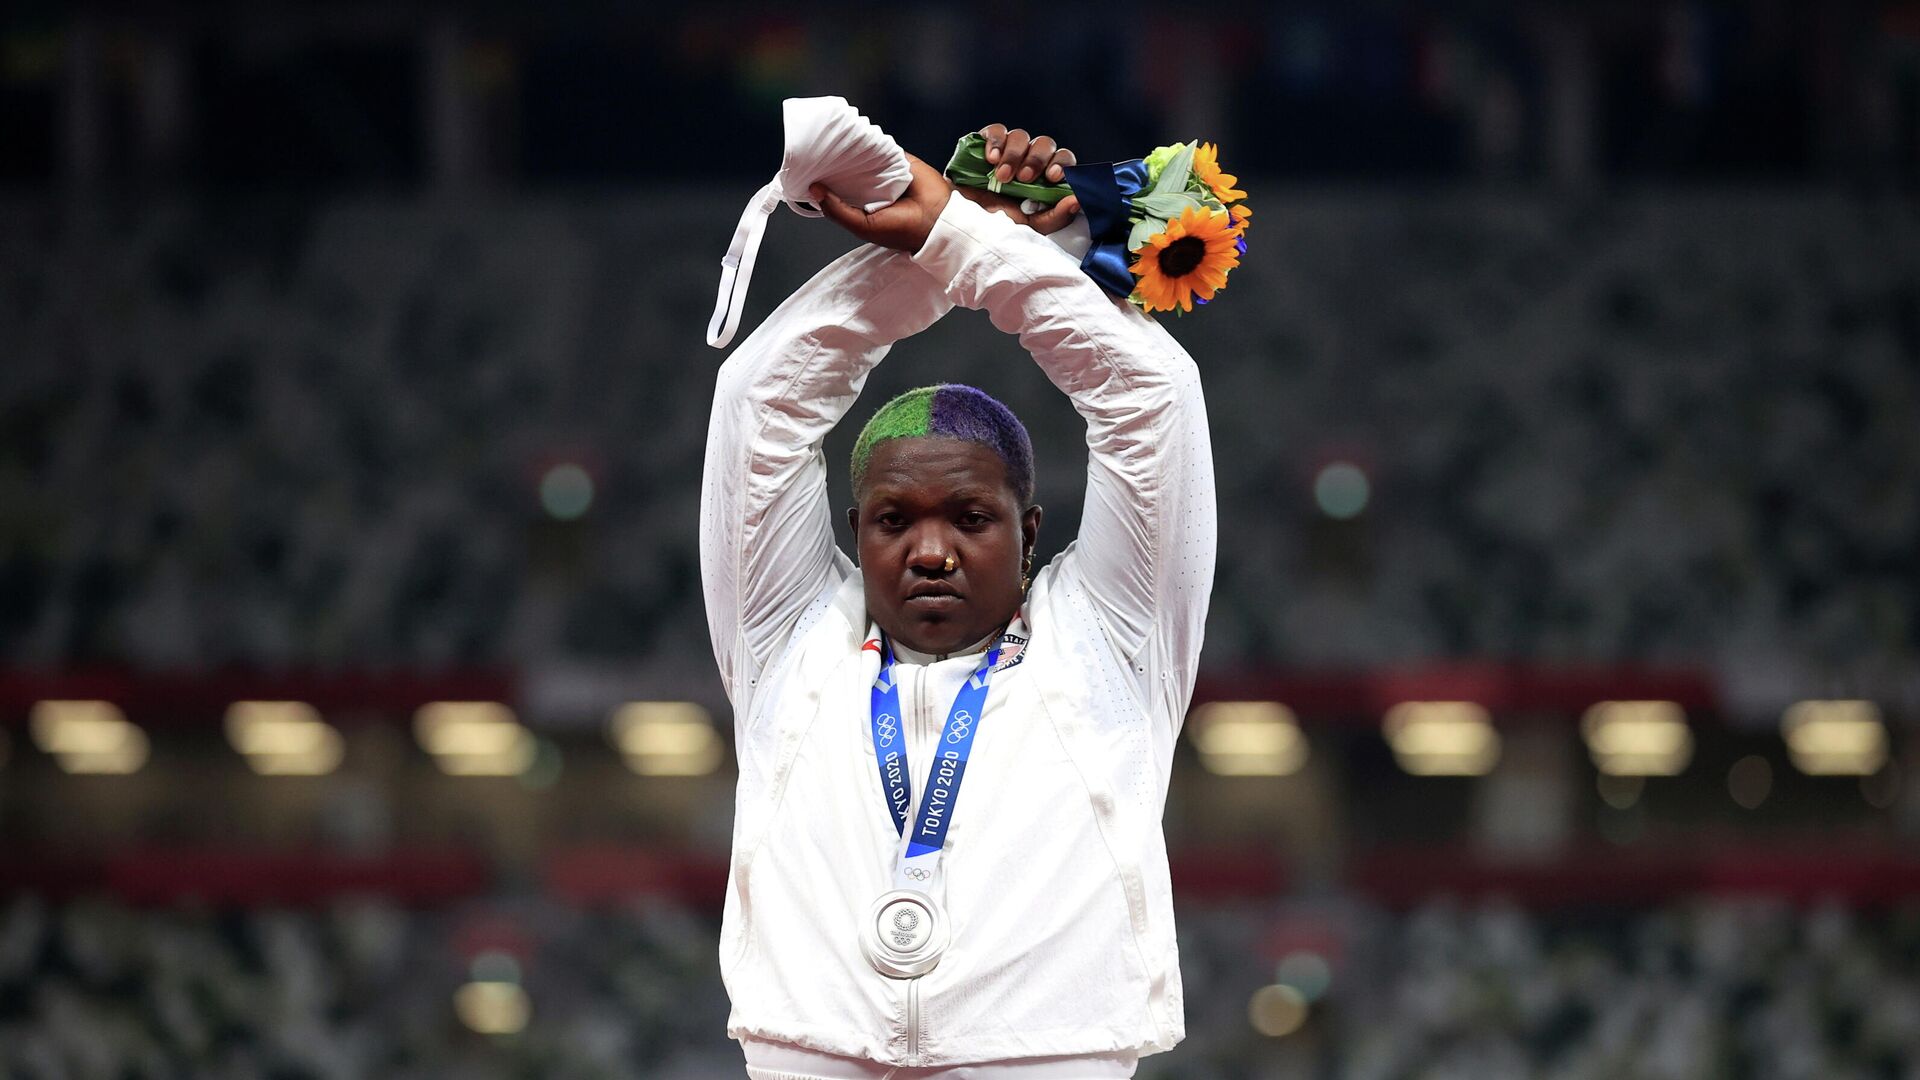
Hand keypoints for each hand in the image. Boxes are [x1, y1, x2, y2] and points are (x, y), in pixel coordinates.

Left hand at [811, 154, 954, 252]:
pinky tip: (857, 139)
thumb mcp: (862, 226)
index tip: (808, 170)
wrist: (936, 220)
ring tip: (833, 143)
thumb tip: (814, 189)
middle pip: (848, 171)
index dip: (824, 181)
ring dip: (851, 151)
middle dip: (834, 164)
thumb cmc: (900, 229)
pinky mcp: (899, 160)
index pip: (838, 189)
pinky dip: (871, 143)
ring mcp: (885, 173)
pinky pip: (882, 148)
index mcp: (861, 205)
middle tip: (816, 152)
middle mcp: (871, 188)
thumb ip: (836, 211)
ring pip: (863, 157)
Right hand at [957, 124, 1081, 234]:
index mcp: (1042, 178)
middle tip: (1023, 178)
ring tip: (1001, 176)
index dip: (1062, 164)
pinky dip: (996, 141)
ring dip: (1014, 155)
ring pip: (1021, 136)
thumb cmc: (993, 226)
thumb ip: (1054, 217)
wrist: (957, 223)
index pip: (1062, 160)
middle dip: (1036, 159)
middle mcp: (1027, 161)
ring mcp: (1006, 151)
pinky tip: (990, 159)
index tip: (1053, 178)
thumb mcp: (1027, 228)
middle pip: (1044, 144)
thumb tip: (1077, 201)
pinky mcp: (985, 143)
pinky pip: (997, 131)